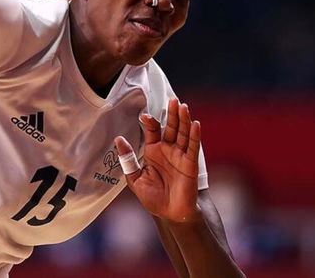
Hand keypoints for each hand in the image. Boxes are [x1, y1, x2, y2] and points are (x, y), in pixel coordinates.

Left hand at [116, 98, 202, 223]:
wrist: (170, 214)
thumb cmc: (153, 198)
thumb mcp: (135, 180)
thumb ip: (128, 160)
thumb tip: (118, 139)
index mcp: (153, 151)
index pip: (153, 131)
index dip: (150, 122)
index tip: (144, 115)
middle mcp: (168, 150)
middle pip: (171, 127)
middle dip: (171, 114)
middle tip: (172, 99)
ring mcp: (181, 155)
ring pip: (183, 133)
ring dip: (184, 120)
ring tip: (182, 106)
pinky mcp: (190, 164)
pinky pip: (193, 147)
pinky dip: (195, 136)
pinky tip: (195, 124)